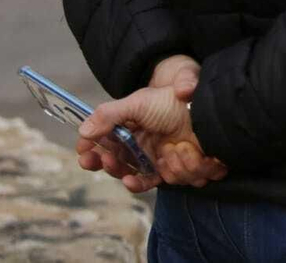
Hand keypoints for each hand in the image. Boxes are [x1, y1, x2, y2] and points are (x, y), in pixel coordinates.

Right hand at [76, 59, 226, 192]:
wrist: (203, 112)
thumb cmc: (171, 103)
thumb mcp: (138, 103)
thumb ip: (109, 114)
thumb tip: (82, 131)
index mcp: (128, 127)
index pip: (103, 142)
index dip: (91, 150)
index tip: (82, 153)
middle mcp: (139, 145)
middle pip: (113, 163)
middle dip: (105, 163)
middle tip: (102, 160)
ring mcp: (153, 159)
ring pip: (130, 175)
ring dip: (132, 167)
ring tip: (134, 157)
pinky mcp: (166, 171)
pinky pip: (149, 183)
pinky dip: (140, 183)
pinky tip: (129, 181)